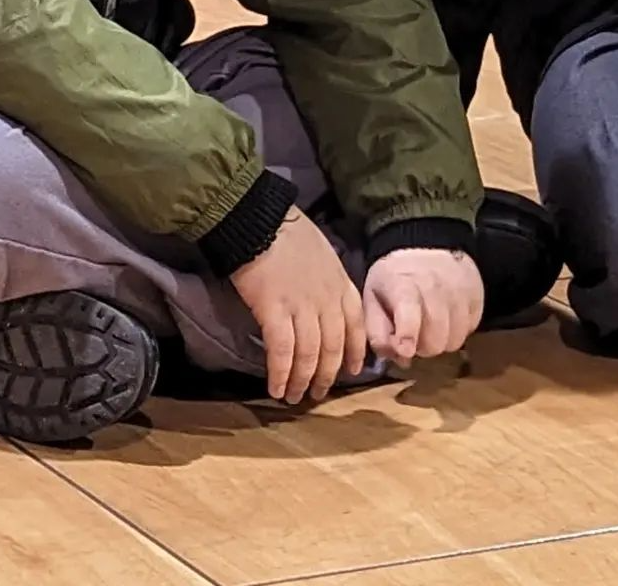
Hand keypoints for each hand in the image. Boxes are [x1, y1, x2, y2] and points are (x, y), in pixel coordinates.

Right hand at [231, 206, 366, 403]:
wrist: (261, 219)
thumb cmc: (288, 232)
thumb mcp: (322, 253)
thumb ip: (328, 279)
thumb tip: (325, 298)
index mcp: (340, 283)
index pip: (356, 325)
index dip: (354, 352)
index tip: (351, 371)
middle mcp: (326, 299)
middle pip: (333, 346)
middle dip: (327, 374)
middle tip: (318, 393)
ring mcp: (302, 305)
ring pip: (309, 354)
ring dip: (302, 380)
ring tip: (295, 397)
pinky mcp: (275, 310)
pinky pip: (282, 351)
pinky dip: (280, 373)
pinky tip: (276, 389)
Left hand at [363, 249, 484, 365]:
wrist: (427, 248)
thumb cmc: (396, 281)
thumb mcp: (373, 300)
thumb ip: (377, 333)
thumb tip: (399, 356)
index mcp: (402, 283)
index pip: (409, 310)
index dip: (408, 333)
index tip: (406, 350)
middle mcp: (434, 283)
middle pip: (435, 337)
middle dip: (423, 348)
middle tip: (416, 338)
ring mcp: (458, 288)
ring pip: (455, 339)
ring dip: (441, 342)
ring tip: (431, 328)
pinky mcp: (476, 294)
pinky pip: (470, 330)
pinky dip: (457, 332)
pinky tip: (446, 320)